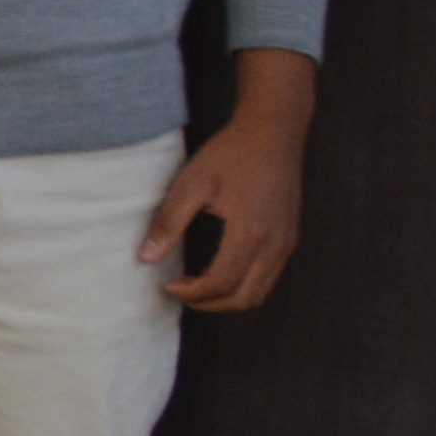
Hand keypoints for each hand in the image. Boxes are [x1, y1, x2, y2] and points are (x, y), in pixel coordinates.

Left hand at [145, 58, 311, 311]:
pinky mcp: (289, 236)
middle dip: (211, 304)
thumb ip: (169, 222)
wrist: (273, 131)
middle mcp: (276, 244)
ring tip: (196, 286)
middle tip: (181, 293)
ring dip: (228, 297)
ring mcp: (287, 242)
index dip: (192, 293)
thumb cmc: (231, 154)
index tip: (167, 285)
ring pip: (260, 291)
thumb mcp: (192, 184)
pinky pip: (269, 275)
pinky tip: (218, 270)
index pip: (222, 283)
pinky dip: (244, 284)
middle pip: (246, 298)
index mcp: (252, 233)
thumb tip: (145, 257)